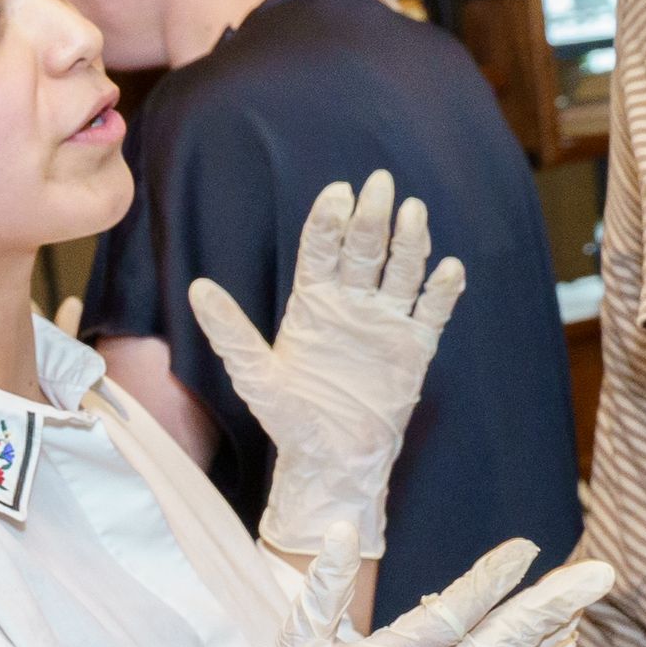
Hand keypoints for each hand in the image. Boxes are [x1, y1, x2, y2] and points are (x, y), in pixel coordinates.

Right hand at [188, 527, 613, 646]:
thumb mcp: (297, 644)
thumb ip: (326, 586)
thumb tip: (346, 529)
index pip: (453, 614)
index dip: (492, 580)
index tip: (525, 549)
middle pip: (504, 643)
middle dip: (554, 604)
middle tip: (599, 572)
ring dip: (557, 632)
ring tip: (588, 594)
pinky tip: (567, 645)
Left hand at [190, 170, 464, 563]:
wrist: (331, 461)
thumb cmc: (289, 419)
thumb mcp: (254, 376)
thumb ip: (230, 331)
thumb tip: (197, 288)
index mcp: (312, 303)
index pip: (322, 250)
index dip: (329, 221)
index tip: (337, 194)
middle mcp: (351, 304)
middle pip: (365, 250)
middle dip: (372, 217)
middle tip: (381, 185)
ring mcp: (385, 322)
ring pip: (402, 271)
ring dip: (410, 242)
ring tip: (413, 213)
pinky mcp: (414, 347)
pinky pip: (432, 311)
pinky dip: (442, 290)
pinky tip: (448, 269)